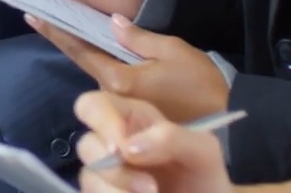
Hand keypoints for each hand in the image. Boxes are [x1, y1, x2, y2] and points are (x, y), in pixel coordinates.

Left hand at [28, 15, 228, 124]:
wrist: (224, 123)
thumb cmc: (200, 85)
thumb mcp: (173, 50)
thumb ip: (138, 36)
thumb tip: (112, 20)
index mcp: (118, 79)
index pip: (79, 50)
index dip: (55, 31)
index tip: (31, 16)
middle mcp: (112, 95)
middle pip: (84, 62)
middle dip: (69, 41)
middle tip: (49, 16)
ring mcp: (120, 107)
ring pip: (97, 74)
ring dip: (88, 53)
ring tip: (78, 28)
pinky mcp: (130, 113)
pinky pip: (110, 85)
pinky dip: (104, 66)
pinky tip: (106, 51)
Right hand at [74, 92, 233, 192]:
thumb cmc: (204, 174)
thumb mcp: (201, 149)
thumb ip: (170, 137)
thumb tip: (128, 148)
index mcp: (132, 121)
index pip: (93, 106)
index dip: (101, 123)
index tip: (122, 150)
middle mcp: (113, 145)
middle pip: (86, 145)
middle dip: (115, 169)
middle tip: (150, 187)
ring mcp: (107, 175)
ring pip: (88, 177)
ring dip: (116, 191)